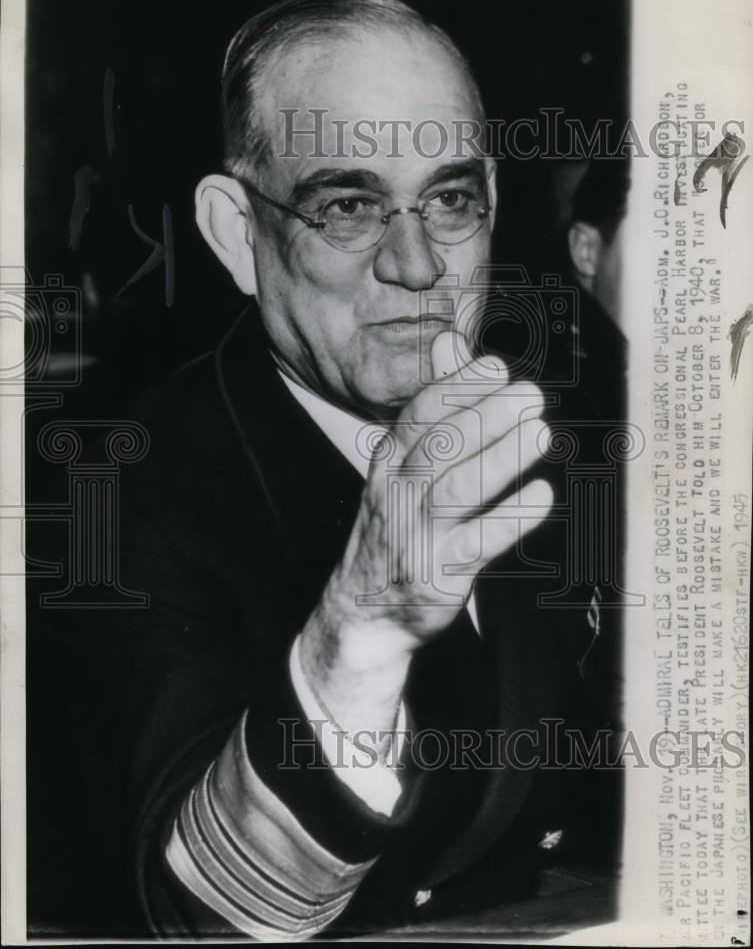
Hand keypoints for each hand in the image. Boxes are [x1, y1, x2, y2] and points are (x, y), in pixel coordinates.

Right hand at [299, 331, 553, 738]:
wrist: (364, 609)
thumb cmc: (397, 525)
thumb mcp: (405, 462)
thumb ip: (435, 403)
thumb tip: (450, 342)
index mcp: (391, 461)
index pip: (419, 415)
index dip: (457, 389)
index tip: (495, 368)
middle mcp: (399, 493)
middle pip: (441, 447)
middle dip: (486, 416)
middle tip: (530, 395)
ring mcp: (418, 534)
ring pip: (458, 490)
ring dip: (501, 459)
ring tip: (541, 433)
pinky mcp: (439, 573)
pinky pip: (477, 542)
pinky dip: (509, 518)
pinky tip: (540, 496)